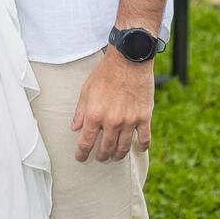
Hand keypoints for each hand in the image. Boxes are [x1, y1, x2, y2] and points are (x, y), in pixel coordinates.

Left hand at [70, 47, 154, 162]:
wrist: (128, 60)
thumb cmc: (105, 73)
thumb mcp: (86, 90)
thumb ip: (80, 111)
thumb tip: (74, 128)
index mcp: (95, 115)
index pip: (86, 142)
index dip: (82, 153)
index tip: (80, 158)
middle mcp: (112, 122)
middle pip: (106, 148)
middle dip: (101, 156)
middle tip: (100, 158)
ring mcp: (129, 121)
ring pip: (123, 147)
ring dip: (118, 155)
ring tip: (115, 156)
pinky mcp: (144, 117)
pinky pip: (144, 138)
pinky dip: (142, 146)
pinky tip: (139, 148)